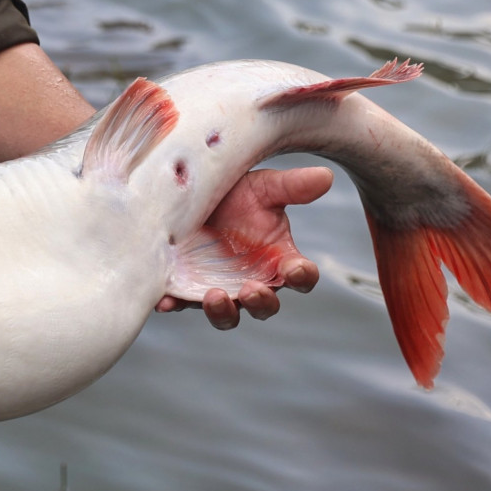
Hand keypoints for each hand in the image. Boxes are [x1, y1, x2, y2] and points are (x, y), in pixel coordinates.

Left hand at [155, 166, 331, 328]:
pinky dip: (173, 304)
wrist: (189, 193)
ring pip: (227, 314)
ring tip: (214, 297)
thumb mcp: (261, 186)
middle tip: (251, 290)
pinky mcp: (185, 287)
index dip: (301, 276)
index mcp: (278, 259)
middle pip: (264, 305)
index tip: (295, 268)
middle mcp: (251, 279)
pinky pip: (181, 302)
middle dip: (261, 302)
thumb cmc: (235, 192)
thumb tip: (326, 176)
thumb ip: (291, 186)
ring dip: (223, 311)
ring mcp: (218, 286)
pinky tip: (164, 300)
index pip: (300, 276)